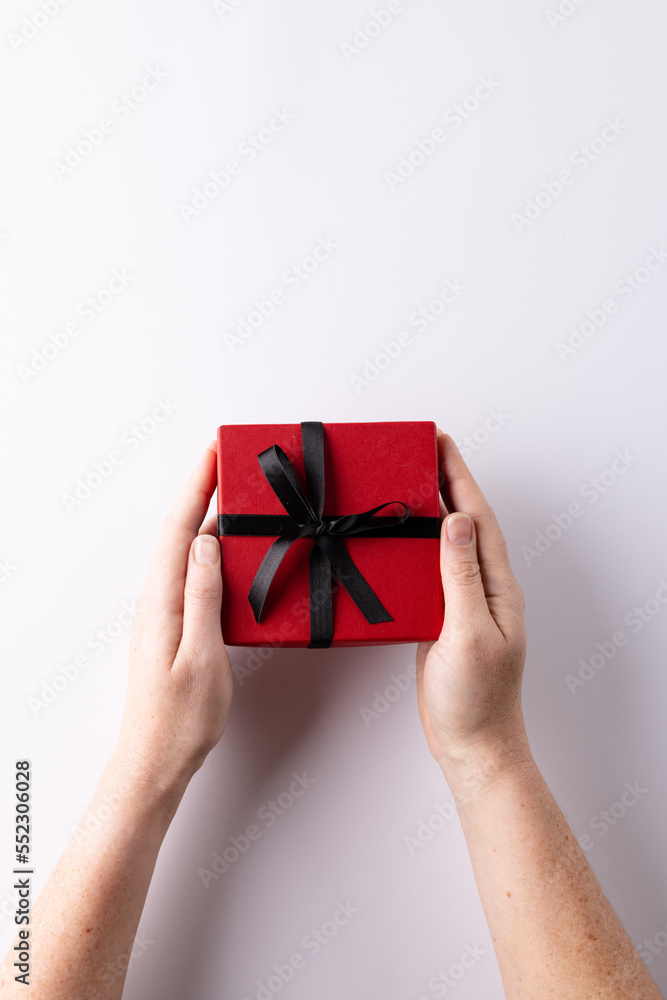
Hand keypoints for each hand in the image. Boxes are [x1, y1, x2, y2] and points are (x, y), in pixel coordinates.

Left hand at [116, 441, 232, 793]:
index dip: (197, 487)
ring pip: (185, 550)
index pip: (179, 530)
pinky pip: (190, 573)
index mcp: (161, 601)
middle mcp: (156, 599)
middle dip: (202, 491)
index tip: (214, 453)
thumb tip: (206, 543)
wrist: (156, 759)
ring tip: (232, 494)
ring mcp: (163, 611)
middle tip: (229, 463)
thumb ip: (203, 595)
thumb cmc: (180, 718)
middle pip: (179, 531)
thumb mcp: (201, 655)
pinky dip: (208, 549)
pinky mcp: (173, 624)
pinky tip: (226, 549)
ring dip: (206, 517)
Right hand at [416, 433, 527, 779]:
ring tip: (401, 482)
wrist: (471, 745)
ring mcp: (460, 604)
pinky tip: (392, 541)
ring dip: (425, 511)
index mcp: (495, 586)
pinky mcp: (440, 620)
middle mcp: (481, 588)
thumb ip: (461, 576)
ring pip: (442, 544)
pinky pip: (426, 572)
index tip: (440, 442)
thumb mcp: (468, 633)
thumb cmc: (476, 699)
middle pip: (462, 522)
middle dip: (443, 481)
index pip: (477, 518)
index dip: (459, 476)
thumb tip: (457, 520)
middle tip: (417, 450)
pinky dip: (410, 548)